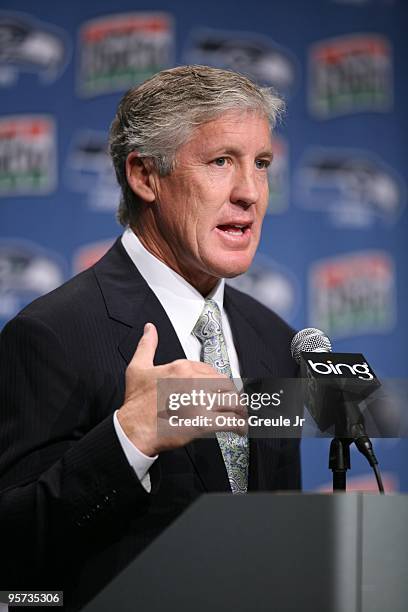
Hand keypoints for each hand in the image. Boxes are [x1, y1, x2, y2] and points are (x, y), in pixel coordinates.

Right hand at [117, 323, 245, 455]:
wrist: (134, 429)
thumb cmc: (137, 403)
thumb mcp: (138, 368)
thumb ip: (147, 346)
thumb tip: (150, 329)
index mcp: (182, 368)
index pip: (210, 370)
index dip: (216, 380)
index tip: (218, 388)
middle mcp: (194, 382)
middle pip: (225, 384)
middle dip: (230, 393)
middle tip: (232, 402)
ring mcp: (200, 402)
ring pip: (232, 401)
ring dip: (239, 409)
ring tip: (240, 415)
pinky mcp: (204, 422)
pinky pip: (230, 421)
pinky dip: (238, 425)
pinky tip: (239, 428)